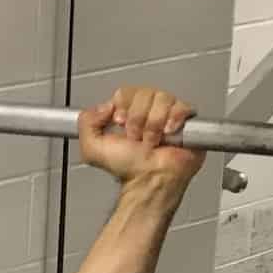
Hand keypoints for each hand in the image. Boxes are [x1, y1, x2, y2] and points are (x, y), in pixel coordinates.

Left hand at [78, 87, 201, 185]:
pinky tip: (168, 134)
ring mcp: (168, 115)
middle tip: (137, 137)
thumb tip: (104, 106)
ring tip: (152, 141)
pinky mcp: (186, 121)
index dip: (123, 105)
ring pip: (163, 98)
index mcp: (128, 112)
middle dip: (138, 118)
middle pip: (145, 92)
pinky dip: (173, 120)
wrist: (149, 181)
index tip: (120, 123)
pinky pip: (182, 107)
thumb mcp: (92, 148)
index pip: (127, 91)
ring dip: (153, 124)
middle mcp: (148, 111)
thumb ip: (86, 122)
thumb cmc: (128, 169)